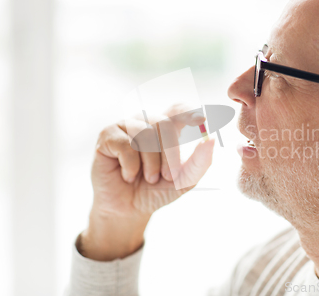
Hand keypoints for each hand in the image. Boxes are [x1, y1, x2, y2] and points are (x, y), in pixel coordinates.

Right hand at [79, 104, 214, 259]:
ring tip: (147, 178)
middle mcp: (146, 122)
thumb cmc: (157, 190)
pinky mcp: (107, 135)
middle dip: (170, 154)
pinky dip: (131, 166)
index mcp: (166, 128)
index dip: (189, 112)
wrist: (129, 209)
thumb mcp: (184, 179)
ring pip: (145, 134)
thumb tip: (211, 140)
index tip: (201, 120)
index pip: (179, 109)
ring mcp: (125, 126)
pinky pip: (125, 145)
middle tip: (167, 176)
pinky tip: (127, 175)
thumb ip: (200, 161)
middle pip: (165, 123)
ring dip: (151, 164)